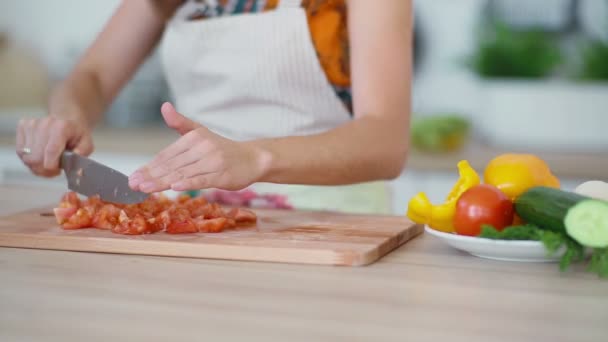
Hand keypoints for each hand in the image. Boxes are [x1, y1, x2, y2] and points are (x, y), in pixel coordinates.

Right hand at [16, 116, 93, 176]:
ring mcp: (32, 124)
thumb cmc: (76, 135)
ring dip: (36, 165)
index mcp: (62, 127)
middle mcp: (45, 124)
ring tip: (47, 162)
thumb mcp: (87, 144)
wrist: (66, 119)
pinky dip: (28, 158)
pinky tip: (39, 156)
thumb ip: (82, 155)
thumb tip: (76, 166)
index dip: (51, 167)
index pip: (50, 152)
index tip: (57, 171)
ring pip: (26, 157)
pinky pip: (20, 151)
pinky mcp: (23, 126)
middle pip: (36, 158)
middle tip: (53, 169)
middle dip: (44, 169)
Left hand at [128, 102, 268, 192]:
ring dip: (162, 182)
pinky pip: (202, 179)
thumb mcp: (201, 132)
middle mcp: (202, 148)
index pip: (167, 155)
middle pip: (171, 165)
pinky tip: (174, 187)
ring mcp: (213, 161)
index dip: (149, 166)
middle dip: (151, 175)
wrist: (252, 158)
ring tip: (144, 189)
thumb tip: (164, 106)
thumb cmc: (223, 148)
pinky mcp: (222, 174)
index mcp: (194, 138)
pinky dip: (188, 183)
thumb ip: (180, 122)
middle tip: (133, 184)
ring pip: (182, 173)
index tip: (133, 176)